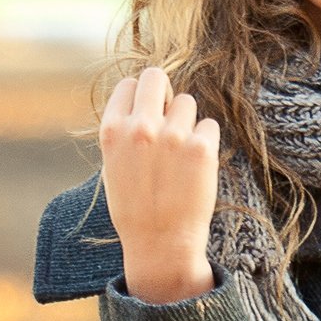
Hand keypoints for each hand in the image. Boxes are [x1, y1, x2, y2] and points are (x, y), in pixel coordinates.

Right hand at [99, 66, 220, 303]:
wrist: (161, 244)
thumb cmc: (134, 207)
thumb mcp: (113, 165)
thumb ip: (124, 131)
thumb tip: (144, 102)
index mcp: (112, 131)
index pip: (129, 85)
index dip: (139, 96)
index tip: (146, 112)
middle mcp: (140, 128)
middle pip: (156, 76)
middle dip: (163, 91)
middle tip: (168, 114)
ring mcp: (172, 136)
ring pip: (187, 102)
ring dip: (186, 120)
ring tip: (180, 152)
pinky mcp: (202, 148)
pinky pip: (209, 125)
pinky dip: (205, 140)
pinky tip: (195, 164)